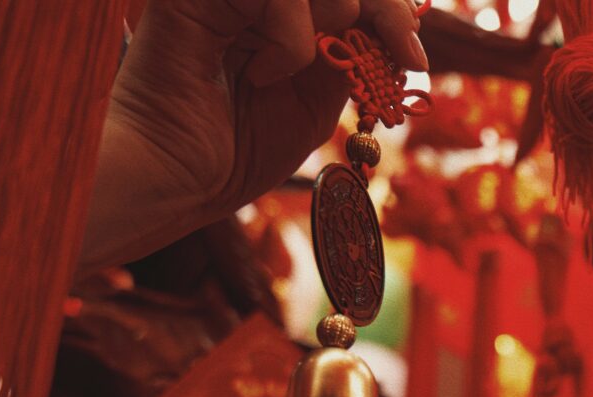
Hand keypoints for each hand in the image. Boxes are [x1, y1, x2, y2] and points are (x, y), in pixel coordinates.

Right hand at [79, 0, 427, 275]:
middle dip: (383, 4)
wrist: (178, 182)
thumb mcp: (317, 102)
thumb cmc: (239, 151)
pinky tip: (262, 75)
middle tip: (404, 48)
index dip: (391, 10)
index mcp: (281, 13)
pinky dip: (289, 38)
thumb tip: (396, 26)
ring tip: (310, 68)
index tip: (413, 57)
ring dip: (333, 17)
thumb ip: (352, 55)